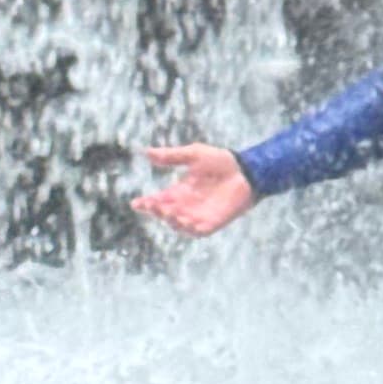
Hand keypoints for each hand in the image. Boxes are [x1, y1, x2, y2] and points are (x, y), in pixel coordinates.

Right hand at [134, 143, 255, 237]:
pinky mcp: (212, 223)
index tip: (136, 203)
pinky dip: (188, 228)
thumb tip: (147, 152)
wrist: (246, 170)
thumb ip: (172, 156)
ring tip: (166, 210)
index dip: (146, 203)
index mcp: (180, 191)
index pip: (158, 200)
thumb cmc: (221, 161)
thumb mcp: (194, 154)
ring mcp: (199, 216)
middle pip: (165, 213)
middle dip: (156, 210)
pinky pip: (196, 230)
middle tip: (152, 204)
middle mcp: (186, 206)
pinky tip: (183, 220)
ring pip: (178, 224)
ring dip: (170, 219)